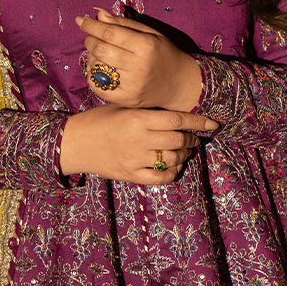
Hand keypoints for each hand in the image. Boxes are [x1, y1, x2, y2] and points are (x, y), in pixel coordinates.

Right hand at [59, 105, 217, 184]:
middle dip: (192, 139)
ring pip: (173, 158)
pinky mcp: (130, 175)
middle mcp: (139, 139)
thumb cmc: (98, 121)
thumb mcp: (122, 108)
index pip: (177, 120)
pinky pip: (161, 177)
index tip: (213, 123)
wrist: (73, 143)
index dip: (199, 122)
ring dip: (184, 154)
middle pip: (179, 140)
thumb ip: (147, 111)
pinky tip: (173, 165)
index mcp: (138, 118)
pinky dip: (173, 172)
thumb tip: (177, 116)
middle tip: (194, 138)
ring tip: (185, 150)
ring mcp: (135, 159)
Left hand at [77, 8, 202, 110]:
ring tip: (98, 53)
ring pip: (97, 67)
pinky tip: (99, 69)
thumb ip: (124, 24)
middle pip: (100, 49)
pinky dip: (92, 75)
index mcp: (146, 46)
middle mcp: (139, 66)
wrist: (180, 84)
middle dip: (89, 40)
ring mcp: (132, 85)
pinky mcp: (127, 99)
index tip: (81, 20)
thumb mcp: (150, 34)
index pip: (110, 32)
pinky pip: (98, 87)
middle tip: (90, 37)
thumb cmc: (163, 54)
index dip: (91, 25)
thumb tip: (98, 14)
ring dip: (90, 57)